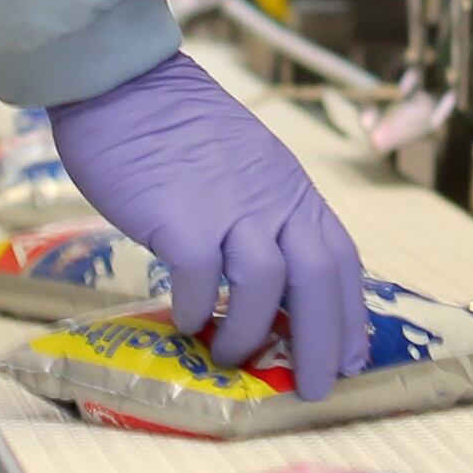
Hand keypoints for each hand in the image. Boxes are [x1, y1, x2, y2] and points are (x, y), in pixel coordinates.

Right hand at [47, 53, 374, 396]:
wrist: (123, 83)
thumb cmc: (174, 126)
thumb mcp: (243, 163)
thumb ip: (262, 212)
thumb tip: (272, 277)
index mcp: (289, 189)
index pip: (339, 258)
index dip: (349, 315)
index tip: (349, 359)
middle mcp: (270, 199)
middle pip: (317, 280)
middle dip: (321, 343)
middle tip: (313, 389)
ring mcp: (227, 207)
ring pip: (266, 286)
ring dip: (251, 333)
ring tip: (230, 355)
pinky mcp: (180, 218)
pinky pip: (201, 281)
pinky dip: (199, 311)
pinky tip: (187, 322)